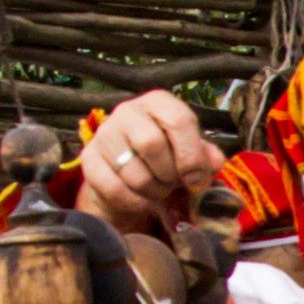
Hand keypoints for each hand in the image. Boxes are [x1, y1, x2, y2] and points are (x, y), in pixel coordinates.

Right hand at [73, 90, 220, 235]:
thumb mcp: (188, 152)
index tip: (195, 178)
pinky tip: (141, 201)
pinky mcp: (89, 159)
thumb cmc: (163, 158)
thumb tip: (214, 163)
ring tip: (157, 190)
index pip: (178, 120)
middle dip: (168, 173)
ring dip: (152, 190)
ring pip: (132, 169)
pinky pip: (113, 187)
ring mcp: (104, 134)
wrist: (126, 173)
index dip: (191, 155)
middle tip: (173, 184)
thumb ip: (205, 156)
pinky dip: (133, 201)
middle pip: (151, 143)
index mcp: (158, 102)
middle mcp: (128, 111)